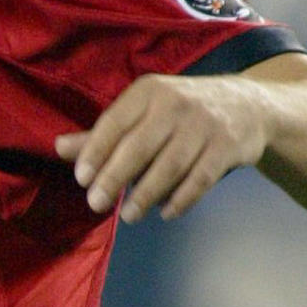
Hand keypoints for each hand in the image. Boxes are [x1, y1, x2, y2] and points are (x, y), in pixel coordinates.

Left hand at [56, 73, 269, 223]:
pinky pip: (200, 178)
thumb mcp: (143, 111)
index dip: (95, 151)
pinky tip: (165, 213)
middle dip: (114, 177)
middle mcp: (175, 103)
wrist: (247, 105)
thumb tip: (59, 147)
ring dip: (146, 194)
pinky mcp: (228, 145)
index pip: (114, 122)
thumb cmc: (179, 112)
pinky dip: (181, 198)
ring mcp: (204, 124)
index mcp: (148, 91)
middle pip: (139, 146)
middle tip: (95, 203)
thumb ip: (103, 133)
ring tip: (129, 216)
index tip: (81, 179)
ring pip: (170, 165)